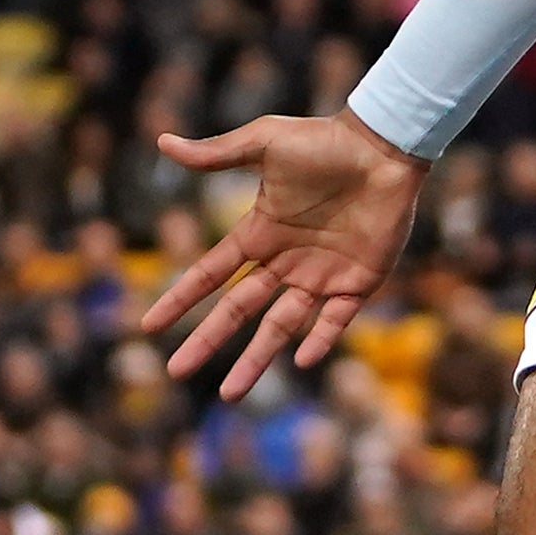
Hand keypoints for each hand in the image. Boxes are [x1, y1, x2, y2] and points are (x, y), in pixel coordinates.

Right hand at [138, 109, 429, 398]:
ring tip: (229, 394)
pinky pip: (335, 320)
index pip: (212, 274)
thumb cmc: (325, 140)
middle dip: (207, 341)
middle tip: (175, 372)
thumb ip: (217, 153)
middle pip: (238, 310)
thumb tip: (162, 142)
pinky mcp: (359, 281)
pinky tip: (302, 360)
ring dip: (257, 358)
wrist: (384, 146)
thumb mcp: (265, 142)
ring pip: (281, 326)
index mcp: (260, 232)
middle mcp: (285, 260)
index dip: (182, 299)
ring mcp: (321, 274)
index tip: (151, 325)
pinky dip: (320, 339)